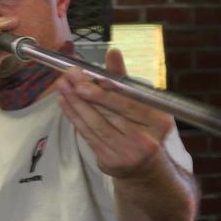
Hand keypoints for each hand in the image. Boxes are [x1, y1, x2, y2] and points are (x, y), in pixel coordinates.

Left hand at [56, 48, 172, 178]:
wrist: (145, 168)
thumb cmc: (142, 127)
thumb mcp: (141, 103)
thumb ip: (124, 79)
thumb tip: (113, 52)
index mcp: (158, 121)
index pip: (129, 102)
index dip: (106, 88)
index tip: (87, 73)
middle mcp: (145, 140)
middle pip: (110, 113)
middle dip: (86, 92)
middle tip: (70, 76)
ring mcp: (127, 153)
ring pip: (96, 124)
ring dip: (76, 103)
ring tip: (63, 86)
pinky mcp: (110, 162)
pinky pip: (88, 135)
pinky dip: (75, 117)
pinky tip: (65, 103)